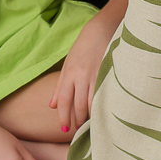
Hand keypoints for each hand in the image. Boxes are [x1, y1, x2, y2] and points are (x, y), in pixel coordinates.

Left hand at [49, 16, 114, 132]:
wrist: (101, 30)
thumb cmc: (82, 48)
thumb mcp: (68, 65)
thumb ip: (60, 87)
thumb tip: (52, 106)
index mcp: (70, 73)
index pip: (65, 101)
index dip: (64, 117)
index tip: (64, 129)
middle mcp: (82, 76)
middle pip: (78, 105)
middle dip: (77, 120)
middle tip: (78, 129)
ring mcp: (96, 75)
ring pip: (92, 103)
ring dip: (90, 116)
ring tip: (89, 123)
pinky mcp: (109, 74)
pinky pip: (105, 95)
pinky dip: (102, 106)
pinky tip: (102, 112)